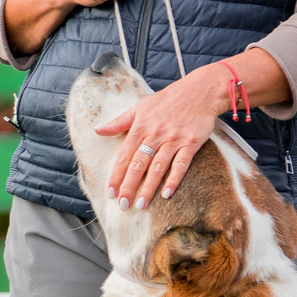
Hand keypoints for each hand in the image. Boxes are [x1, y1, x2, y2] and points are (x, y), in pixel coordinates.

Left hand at [97, 70, 229, 209]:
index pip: (124, 155)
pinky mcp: (191, 142)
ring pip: (158, 167)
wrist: (200, 91)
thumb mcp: (139, 107)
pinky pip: (181, 164)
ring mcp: (173, 139)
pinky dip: (174, 179)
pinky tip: (166, 193)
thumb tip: (97, 130)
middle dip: (129, 186)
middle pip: (138, 164)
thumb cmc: (167, 100)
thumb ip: (119, 122)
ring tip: (141, 205)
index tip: (111, 192)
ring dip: (149, 187)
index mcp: (140, 126)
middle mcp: (155, 134)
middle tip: (123, 205)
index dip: (117, 175)